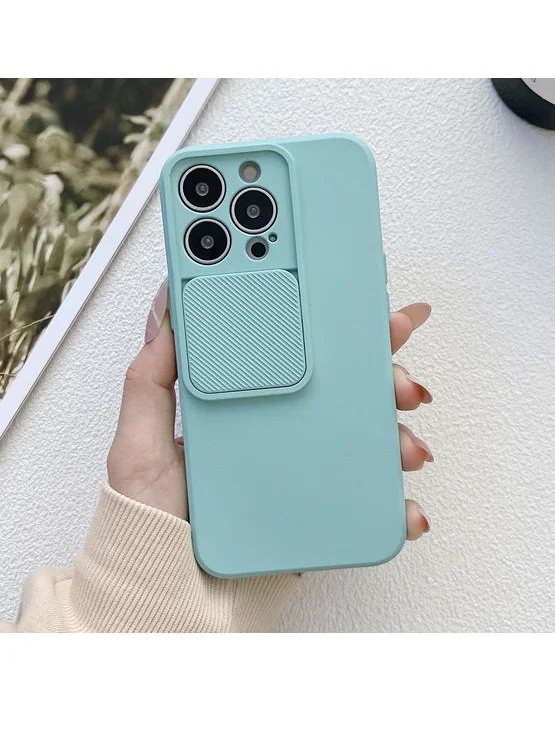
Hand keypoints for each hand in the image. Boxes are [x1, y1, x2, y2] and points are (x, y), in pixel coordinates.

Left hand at [108, 280, 432, 541]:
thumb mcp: (135, 446)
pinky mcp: (315, 508)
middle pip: (341, 384)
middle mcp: (277, 428)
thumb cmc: (150, 522)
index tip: (359, 293)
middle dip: (381, 368)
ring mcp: (300, 467)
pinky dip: (397, 501)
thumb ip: (148, 383)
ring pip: (364, 435)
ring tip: (405, 441)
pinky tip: (406, 504)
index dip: (328, 318)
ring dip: (396, 431)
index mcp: (241, 403)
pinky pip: (365, 497)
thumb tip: (168, 313)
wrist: (168, 594)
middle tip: (398, 365)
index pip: (290, 346)